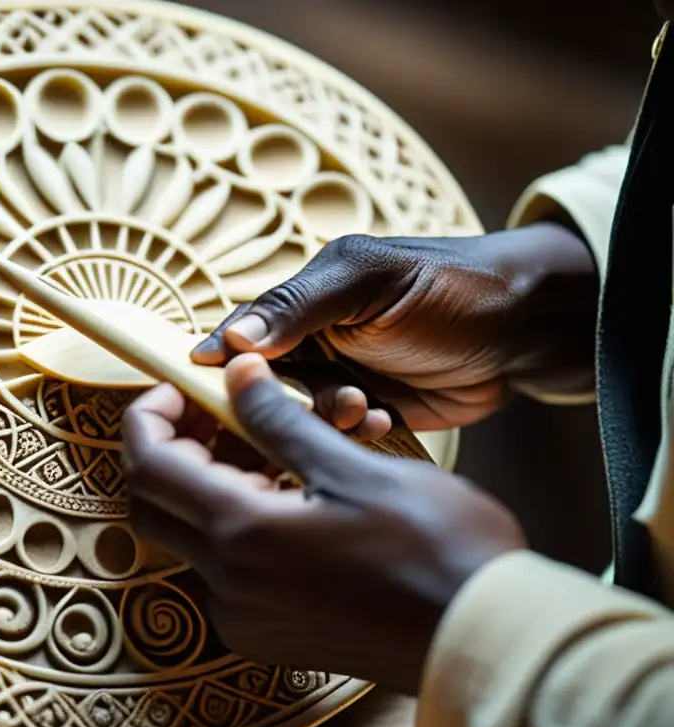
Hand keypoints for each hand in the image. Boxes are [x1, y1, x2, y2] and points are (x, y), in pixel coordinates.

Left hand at [121, 354, 526, 694]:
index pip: (147, 464)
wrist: (484, 639)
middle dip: (173, 448)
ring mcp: (245, 617)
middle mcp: (228, 585)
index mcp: (243, 535)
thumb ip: (279, 420)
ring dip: (210, 484)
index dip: (150, 415)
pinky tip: (288, 496)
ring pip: (191, 535)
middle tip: (218, 413)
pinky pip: (223, 570)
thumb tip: (235, 374)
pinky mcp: (268, 633)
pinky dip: (236, 523)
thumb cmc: (437, 548)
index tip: (180, 387)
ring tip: (270, 447)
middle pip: (155, 502)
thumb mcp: (352, 468)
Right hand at [192, 223, 597, 431]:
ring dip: (328, 417)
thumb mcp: (369, 283)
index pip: (242, 333)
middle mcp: (314, 340)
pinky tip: (385, 420)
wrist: (526, 328)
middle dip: (291, 399)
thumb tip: (231, 337)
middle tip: (336, 399)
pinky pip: (341, 435)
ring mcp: (341, 378)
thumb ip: (299, 305)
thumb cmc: (449, 286)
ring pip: (301, 416)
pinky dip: (358, 432)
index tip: (208, 387)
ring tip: (366, 408)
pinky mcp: (371, 411)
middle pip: (266, 384)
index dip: (222, 361)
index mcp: (304, 299)